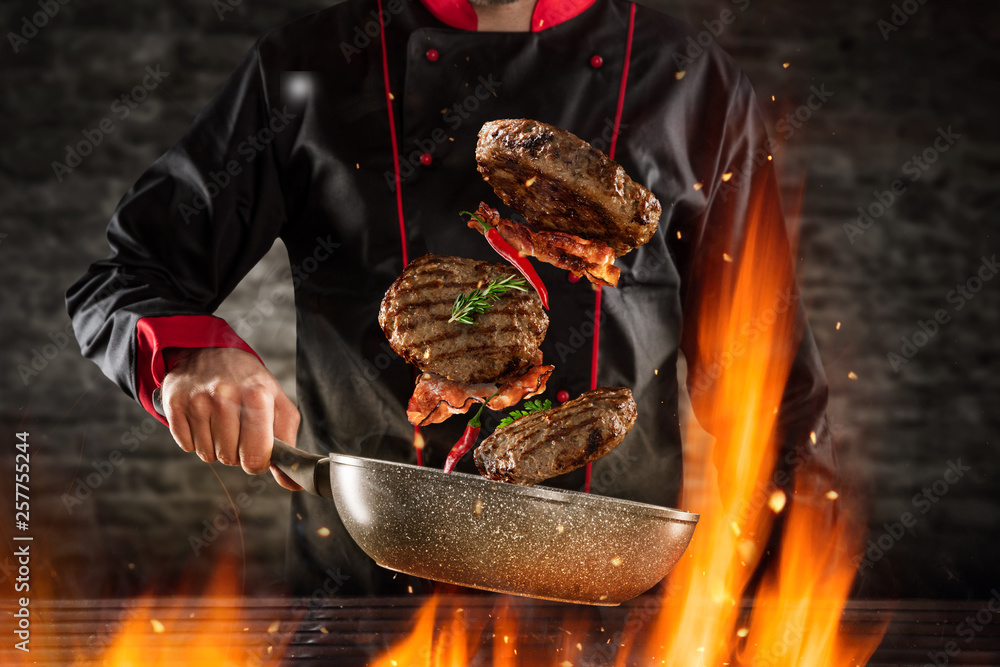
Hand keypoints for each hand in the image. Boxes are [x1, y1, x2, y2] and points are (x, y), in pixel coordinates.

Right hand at [161, 347, 301, 490]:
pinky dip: (196, 440)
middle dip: (236, 452)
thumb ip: (287, 443)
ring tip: (221, 421)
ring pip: (207, 455)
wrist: (210, 350)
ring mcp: (197, 400)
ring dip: (216, 446)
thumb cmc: (249, 382)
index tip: (257, 451)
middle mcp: (225, 396)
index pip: (256, 456)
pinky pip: (187, 446)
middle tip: (238, 429)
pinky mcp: (174, 403)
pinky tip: (203, 419)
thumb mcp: (277, 404)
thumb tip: (292, 483)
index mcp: (257, 396)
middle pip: (230, 458)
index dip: (257, 462)